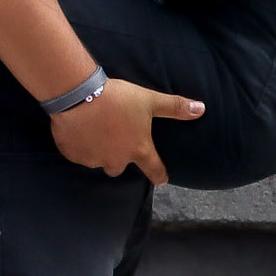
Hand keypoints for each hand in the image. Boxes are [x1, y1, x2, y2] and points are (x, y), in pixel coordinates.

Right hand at [49, 79, 201, 184]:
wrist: (79, 96)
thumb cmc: (118, 99)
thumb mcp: (149, 100)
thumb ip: (175, 107)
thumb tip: (202, 109)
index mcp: (138, 150)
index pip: (154, 170)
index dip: (159, 175)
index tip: (162, 179)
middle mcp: (116, 160)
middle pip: (119, 168)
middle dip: (118, 157)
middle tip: (115, 139)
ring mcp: (93, 160)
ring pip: (98, 161)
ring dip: (98, 150)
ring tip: (94, 131)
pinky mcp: (73, 155)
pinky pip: (78, 155)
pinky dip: (79, 146)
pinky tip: (78, 130)